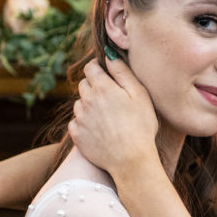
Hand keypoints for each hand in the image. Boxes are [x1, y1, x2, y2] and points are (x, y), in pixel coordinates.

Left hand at [68, 60, 159, 178]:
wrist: (131, 161)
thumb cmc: (141, 127)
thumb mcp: (139, 95)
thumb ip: (122, 72)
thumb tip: (109, 55)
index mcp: (102, 88)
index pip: (90, 68)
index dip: (98, 68)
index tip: (106, 74)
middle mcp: (86, 101)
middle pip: (84, 85)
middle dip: (94, 87)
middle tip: (111, 99)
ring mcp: (79, 119)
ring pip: (79, 104)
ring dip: (89, 106)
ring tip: (107, 118)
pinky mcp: (76, 135)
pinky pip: (76, 122)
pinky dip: (84, 123)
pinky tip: (100, 131)